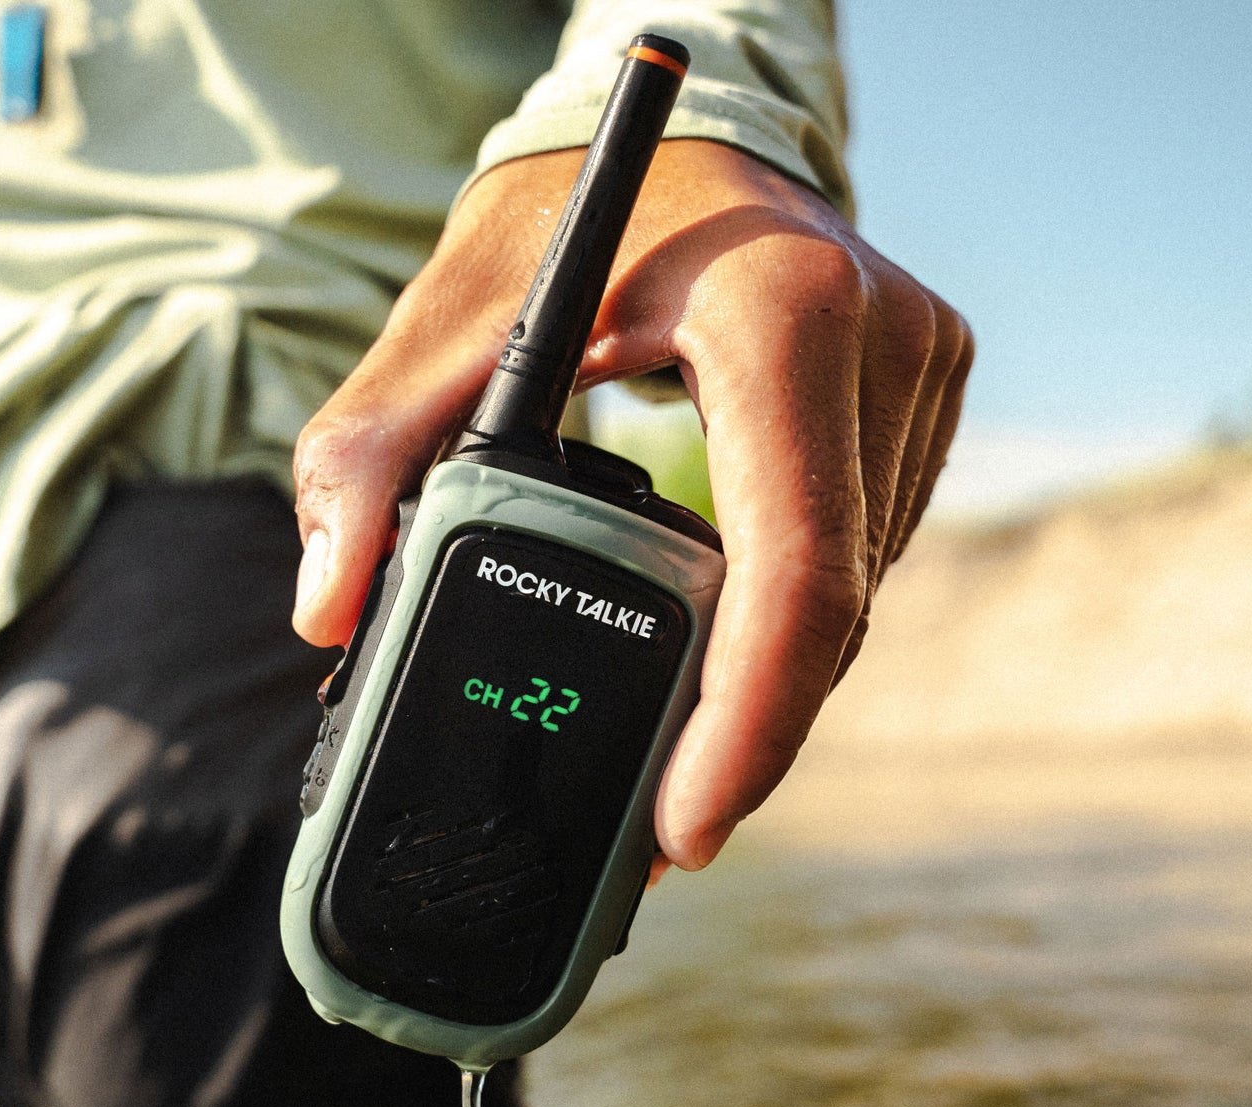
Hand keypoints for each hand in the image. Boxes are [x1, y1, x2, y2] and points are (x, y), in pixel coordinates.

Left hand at [291, 139, 971, 874]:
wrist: (679, 131)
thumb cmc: (563, 214)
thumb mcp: (445, 317)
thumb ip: (368, 454)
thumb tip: (326, 605)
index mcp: (778, 312)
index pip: (794, 563)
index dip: (747, 723)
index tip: (682, 827)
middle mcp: (880, 339)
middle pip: (830, 606)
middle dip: (744, 734)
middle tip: (657, 829)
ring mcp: (920, 370)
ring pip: (857, 593)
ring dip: (771, 686)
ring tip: (678, 763)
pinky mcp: (926, 395)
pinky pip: (863, 552)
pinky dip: (792, 621)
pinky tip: (725, 663)